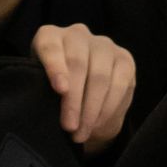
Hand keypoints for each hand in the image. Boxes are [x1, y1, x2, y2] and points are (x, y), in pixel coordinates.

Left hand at [30, 24, 134, 148]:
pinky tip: (98, 124)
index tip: (60, 90)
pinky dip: (108, 108)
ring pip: (100, 76)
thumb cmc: (54, 90)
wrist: (81, 92)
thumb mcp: (42, 88)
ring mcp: (104, 45)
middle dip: (74, 101)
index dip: (56, 68)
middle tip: (69, 127)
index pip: (51, 47)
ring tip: (82, 132)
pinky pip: (120, 84)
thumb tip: (53, 111)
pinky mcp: (124, 59)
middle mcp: (77, 34)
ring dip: (92, 109)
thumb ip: (44, 90)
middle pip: (78, 64)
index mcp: (50, 36)